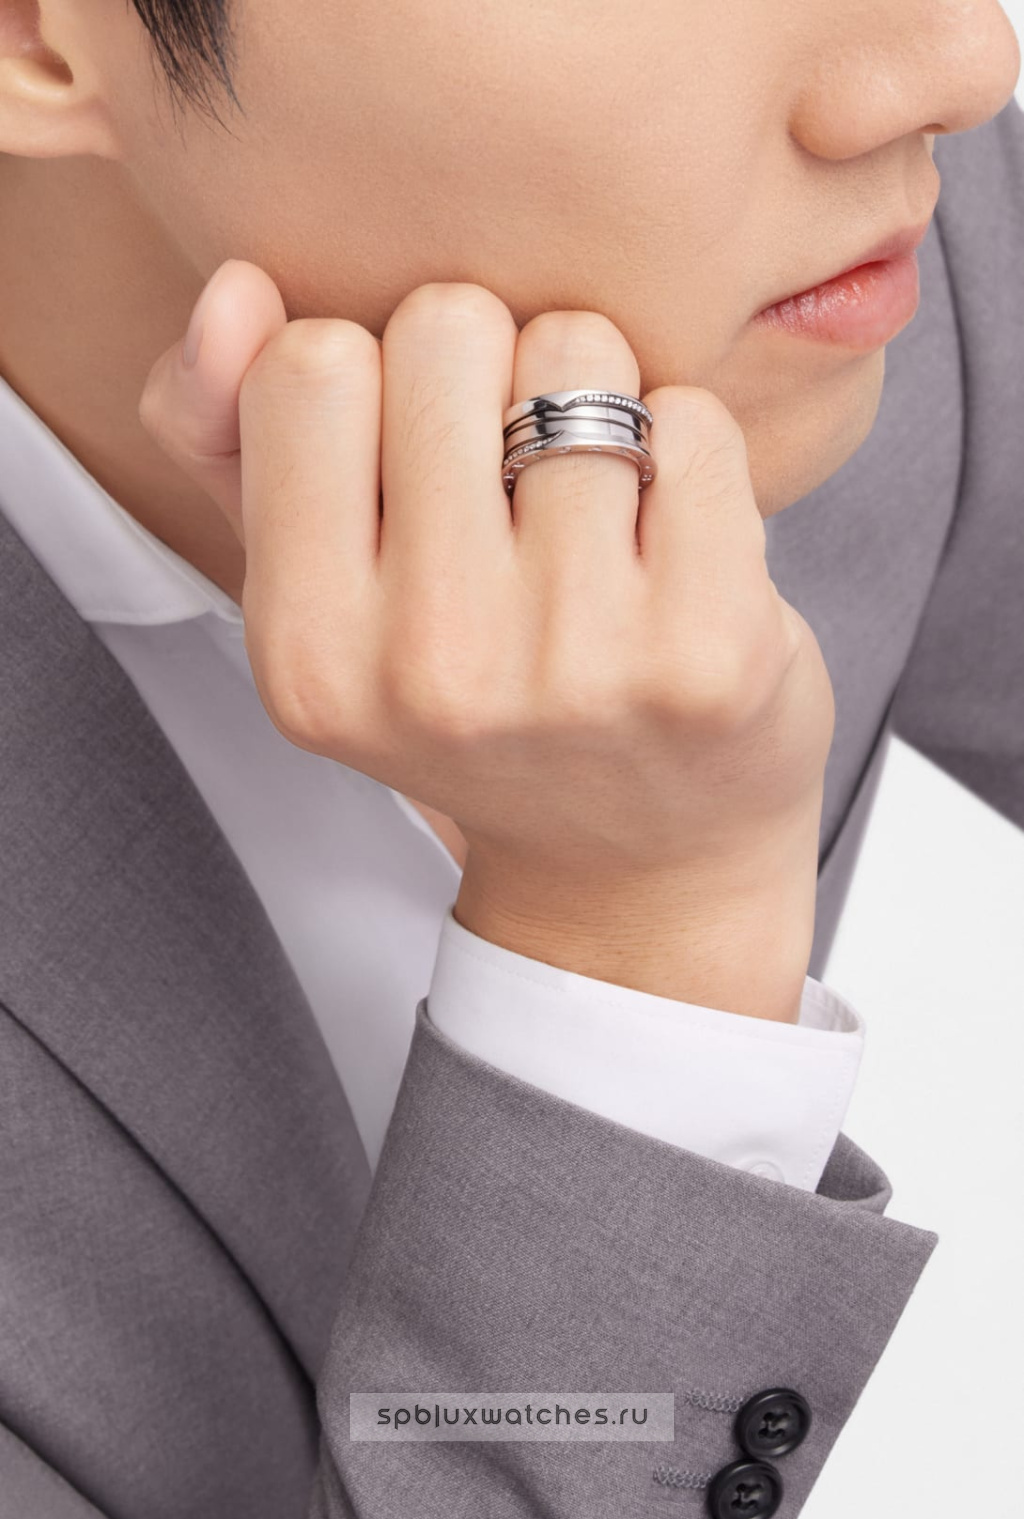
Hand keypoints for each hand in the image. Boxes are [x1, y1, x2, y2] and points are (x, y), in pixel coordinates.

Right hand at [139, 260, 833, 1019]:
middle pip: (446, 327)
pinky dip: (687, 452)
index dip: (376, 386)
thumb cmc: (479, 701)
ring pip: (579, 352)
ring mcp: (576, 664)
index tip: (415, 470)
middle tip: (513, 490)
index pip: (310, 363)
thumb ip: (232, 440)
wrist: (636, 861)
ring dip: (595, 407)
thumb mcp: (324, 597)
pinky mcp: (709, 651)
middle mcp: (432, 669)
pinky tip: (676, 547)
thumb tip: (235, 291)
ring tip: (595, 521)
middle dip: (487, 374)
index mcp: (308, 655)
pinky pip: (692, 416)